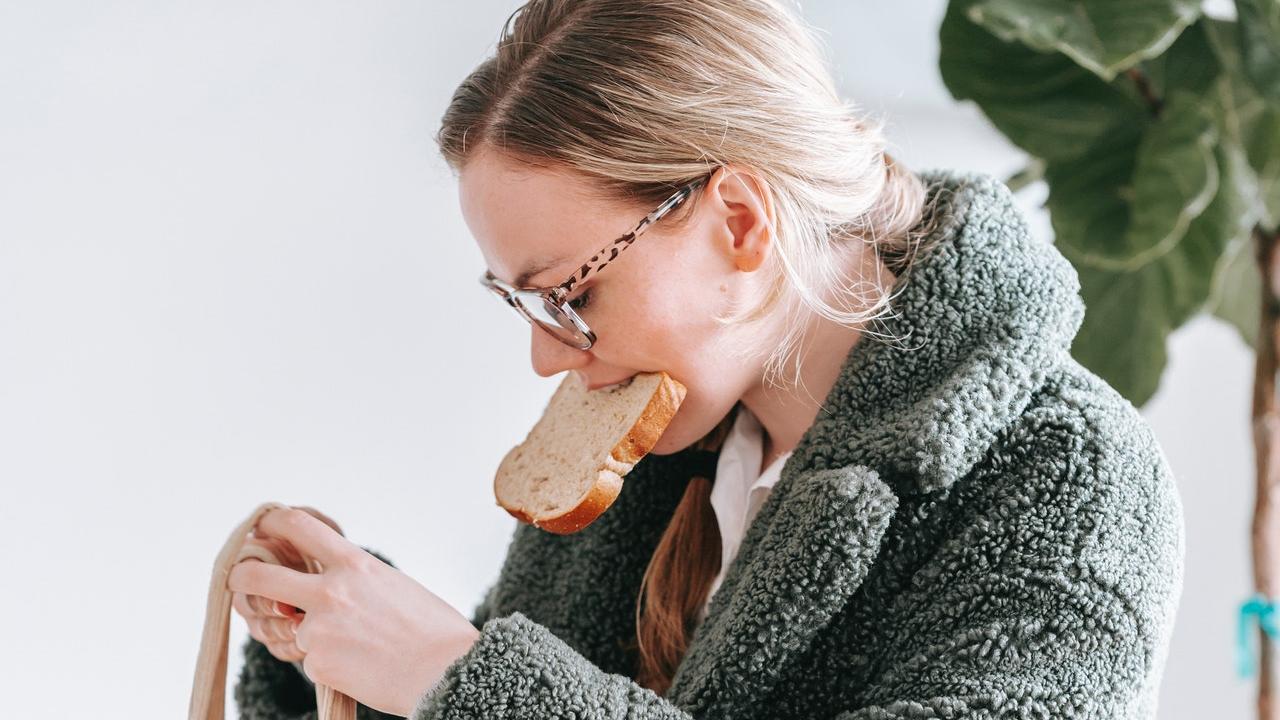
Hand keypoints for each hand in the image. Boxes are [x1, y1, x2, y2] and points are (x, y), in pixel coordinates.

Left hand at [227, 506, 480, 716]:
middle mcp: (331, 593)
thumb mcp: (390, 584)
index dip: (272, 522)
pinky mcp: (317, 664)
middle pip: (259, 577)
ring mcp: (319, 631)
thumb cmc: (430, 628)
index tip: (263, 527)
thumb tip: (315, 580)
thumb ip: (350, 577)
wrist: (446, 672)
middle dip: (242, 578)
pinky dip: (328, 662)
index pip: (298, 527)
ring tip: (355, 644)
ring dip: (308, 634)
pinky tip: (360, 665)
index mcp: (354, 564)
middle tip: (241, 581)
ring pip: (290, 628)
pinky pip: (310, 659)